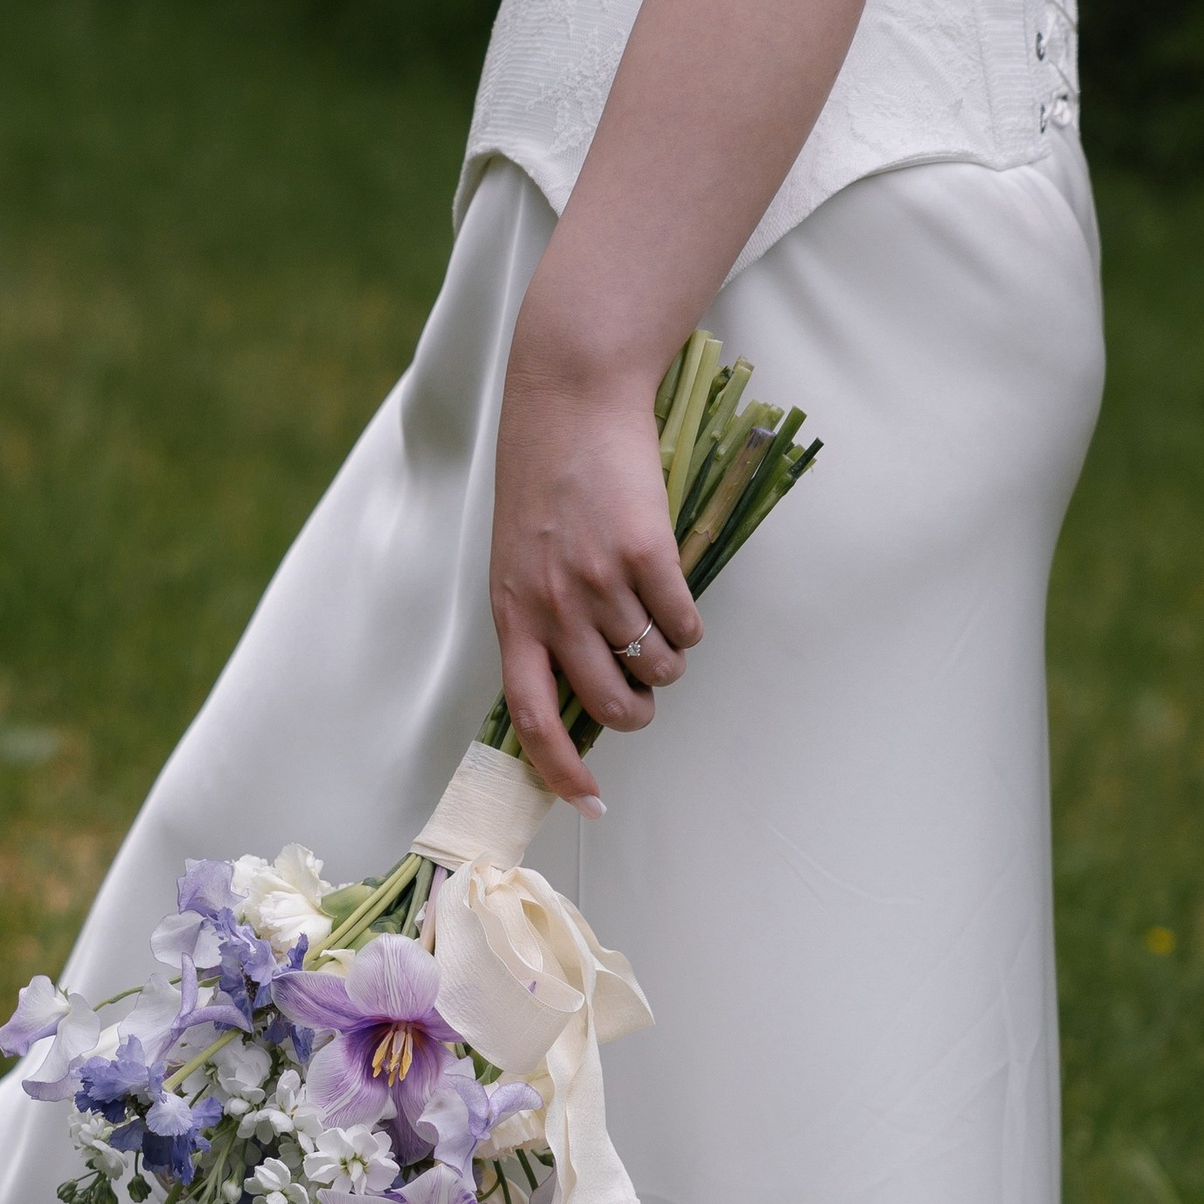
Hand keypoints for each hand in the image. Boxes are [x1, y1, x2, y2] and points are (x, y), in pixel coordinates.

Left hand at [488, 349, 700, 808]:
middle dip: (636, 714)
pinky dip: (690, 627)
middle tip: (645, 695)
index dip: (562, 772)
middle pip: (606, 705)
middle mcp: (552, 607)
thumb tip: (574, 688)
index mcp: (513, 614)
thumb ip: (538, 621)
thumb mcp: (518, 561)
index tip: (589, 804)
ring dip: (669, 666)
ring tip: (664, 639)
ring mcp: (599, 581)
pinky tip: (681, 605)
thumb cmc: (543, 481)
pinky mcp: (644, 553)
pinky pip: (684, 623)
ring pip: (654, 666)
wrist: (569, 400)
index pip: (533, 719)